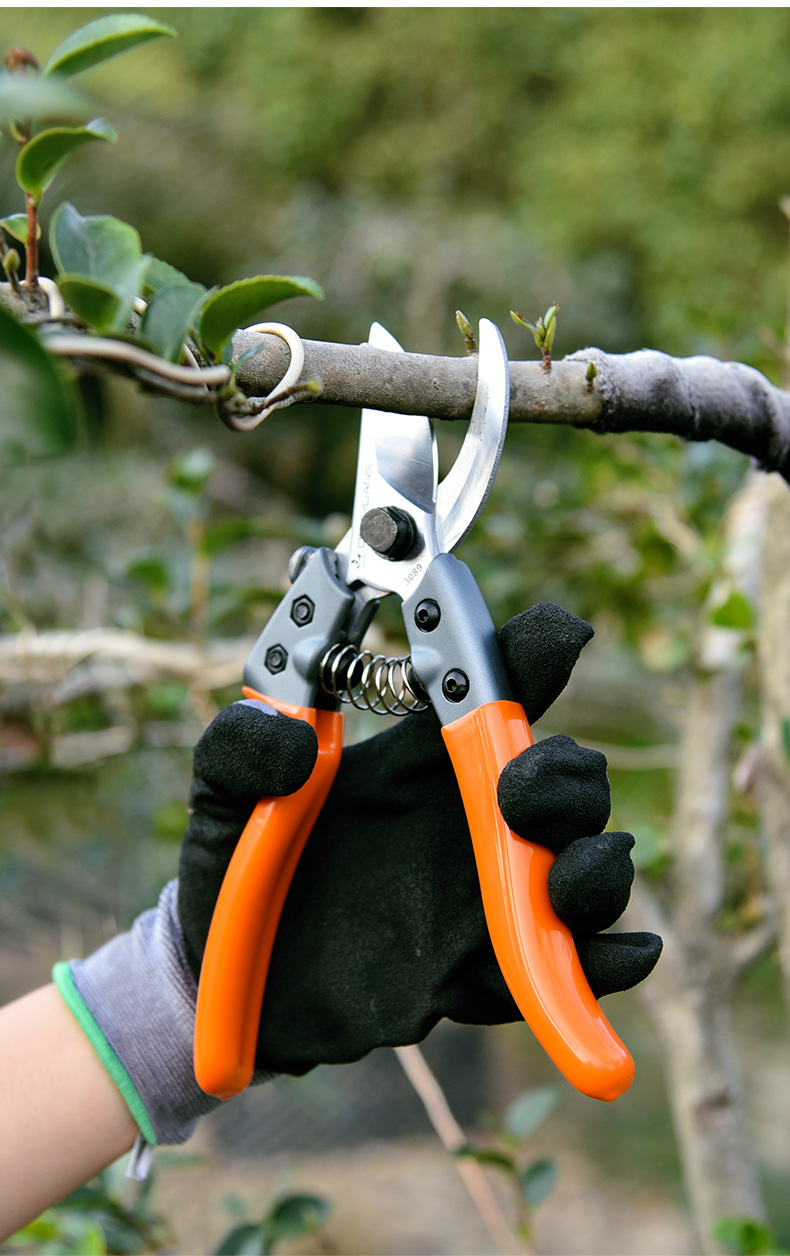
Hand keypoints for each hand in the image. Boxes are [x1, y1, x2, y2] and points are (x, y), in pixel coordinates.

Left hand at [178, 603, 660, 1074]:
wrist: (225, 982)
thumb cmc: (232, 869)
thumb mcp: (221, 793)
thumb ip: (239, 748)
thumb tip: (295, 741)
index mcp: (417, 762)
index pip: (492, 691)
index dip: (535, 655)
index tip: (559, 637)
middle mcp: (467, 822)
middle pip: (566, 778)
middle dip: (564, 776)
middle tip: (513, 792)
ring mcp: (484, 901)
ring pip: (585, 868)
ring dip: (594, 865)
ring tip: (566, 877)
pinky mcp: (483, 977)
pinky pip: (566, 972)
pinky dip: (608, 962)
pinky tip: (622, 953)